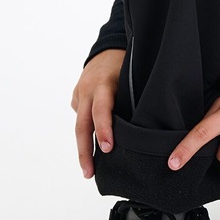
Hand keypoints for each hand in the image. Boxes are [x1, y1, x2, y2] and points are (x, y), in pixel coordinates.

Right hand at [71, 48, 125, 178]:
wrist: (107, 47)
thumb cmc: (125, 63)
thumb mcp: (132, 76)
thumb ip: (131, 99)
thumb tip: (143, 128)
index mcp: (103, 83)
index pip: (101, 109)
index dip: (105, 129)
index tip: (108, 148)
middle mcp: (87, 90)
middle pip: (83, 124)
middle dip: (85, 150)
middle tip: (90, 172)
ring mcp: (79, 94)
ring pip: (80, 125)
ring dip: (83, 148)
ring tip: (88, 170)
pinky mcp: (76, 99)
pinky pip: (81, 118)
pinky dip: (87, 134)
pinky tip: (93, 149)